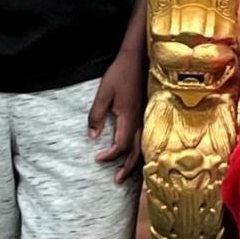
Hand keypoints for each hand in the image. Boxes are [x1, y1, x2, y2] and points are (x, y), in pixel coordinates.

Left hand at [90, 48, 144, 183]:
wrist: (138, 58)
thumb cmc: (120, 74)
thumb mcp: (103, 94)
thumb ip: (96, 116)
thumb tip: (92, 137)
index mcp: (128, 118)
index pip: (121, 146)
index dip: (110, 156)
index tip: (97, 158)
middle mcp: (140, 121)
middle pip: (136, 152)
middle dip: (127, 167)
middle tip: (117, 180)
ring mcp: (146, 117)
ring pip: (144, 146)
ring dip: (135, 161)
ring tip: (127, 171)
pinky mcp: (147, 113)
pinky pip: (146, 138)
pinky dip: (141, 149)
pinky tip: (136, 151)